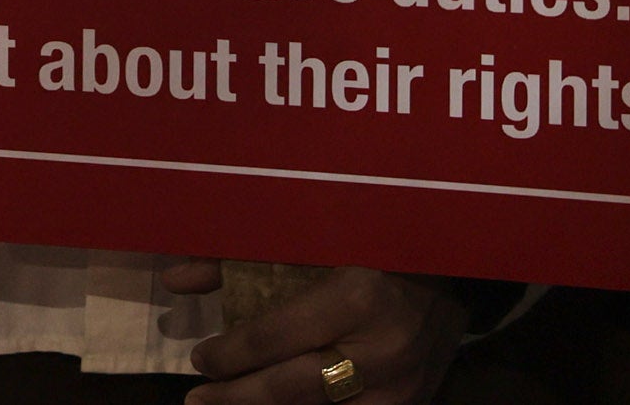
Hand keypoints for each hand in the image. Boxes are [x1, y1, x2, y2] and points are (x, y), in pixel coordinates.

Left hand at [166, 261, 464, 404]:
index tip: (200, 359)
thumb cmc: (371, 241)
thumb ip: (239, 259)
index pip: (274, 339)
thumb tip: (174, 280)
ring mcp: (402, 386)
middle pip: (293, 388)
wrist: (454, 268)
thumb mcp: (308, 241)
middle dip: (238, 397)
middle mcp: (380, 349)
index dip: (230, 355)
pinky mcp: (415, 404)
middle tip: (196, 401)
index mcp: (353, 297)